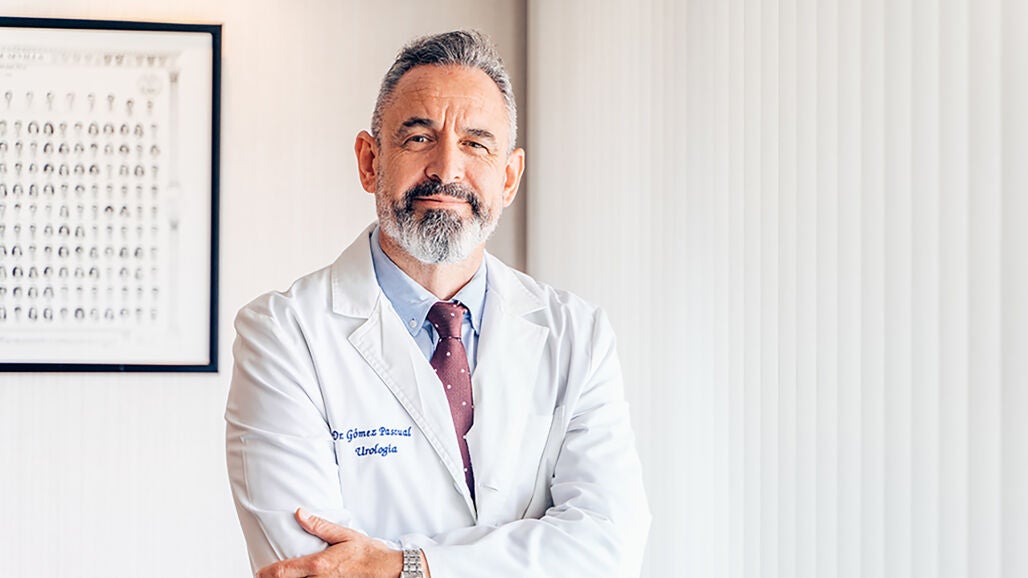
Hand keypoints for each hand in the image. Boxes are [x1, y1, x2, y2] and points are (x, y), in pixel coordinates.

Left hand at [255, 508, 402, 577]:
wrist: (388, 571)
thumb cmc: (368, 553)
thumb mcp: (344, 534)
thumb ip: (320, 526)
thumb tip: (299, 514)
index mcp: (319, 565)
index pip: (284, 572)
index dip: (267, 573)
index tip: (259, 572)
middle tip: (266, 575)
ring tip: (282, 577)